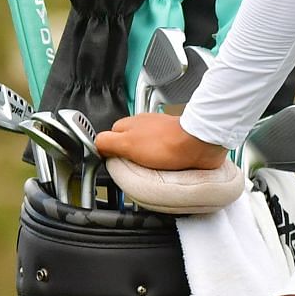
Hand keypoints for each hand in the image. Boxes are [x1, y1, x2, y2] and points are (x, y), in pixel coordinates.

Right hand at [94, 113, 229, 169]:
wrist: (198, 144)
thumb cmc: (166, 144)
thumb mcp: (127, 145)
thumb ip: (108, 143)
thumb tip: (96, 145)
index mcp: (130, 124)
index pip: (110, 136)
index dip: (110, 151)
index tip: (114, 164)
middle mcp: (144, 124)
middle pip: (128, 142)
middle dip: (129, 156)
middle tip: (132, 169)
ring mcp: (160, 130)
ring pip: (145, 147)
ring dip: (146, 158)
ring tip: (150, 171)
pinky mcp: (175, 139)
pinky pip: (162, 152)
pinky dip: (162, 159)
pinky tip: (164, 168)